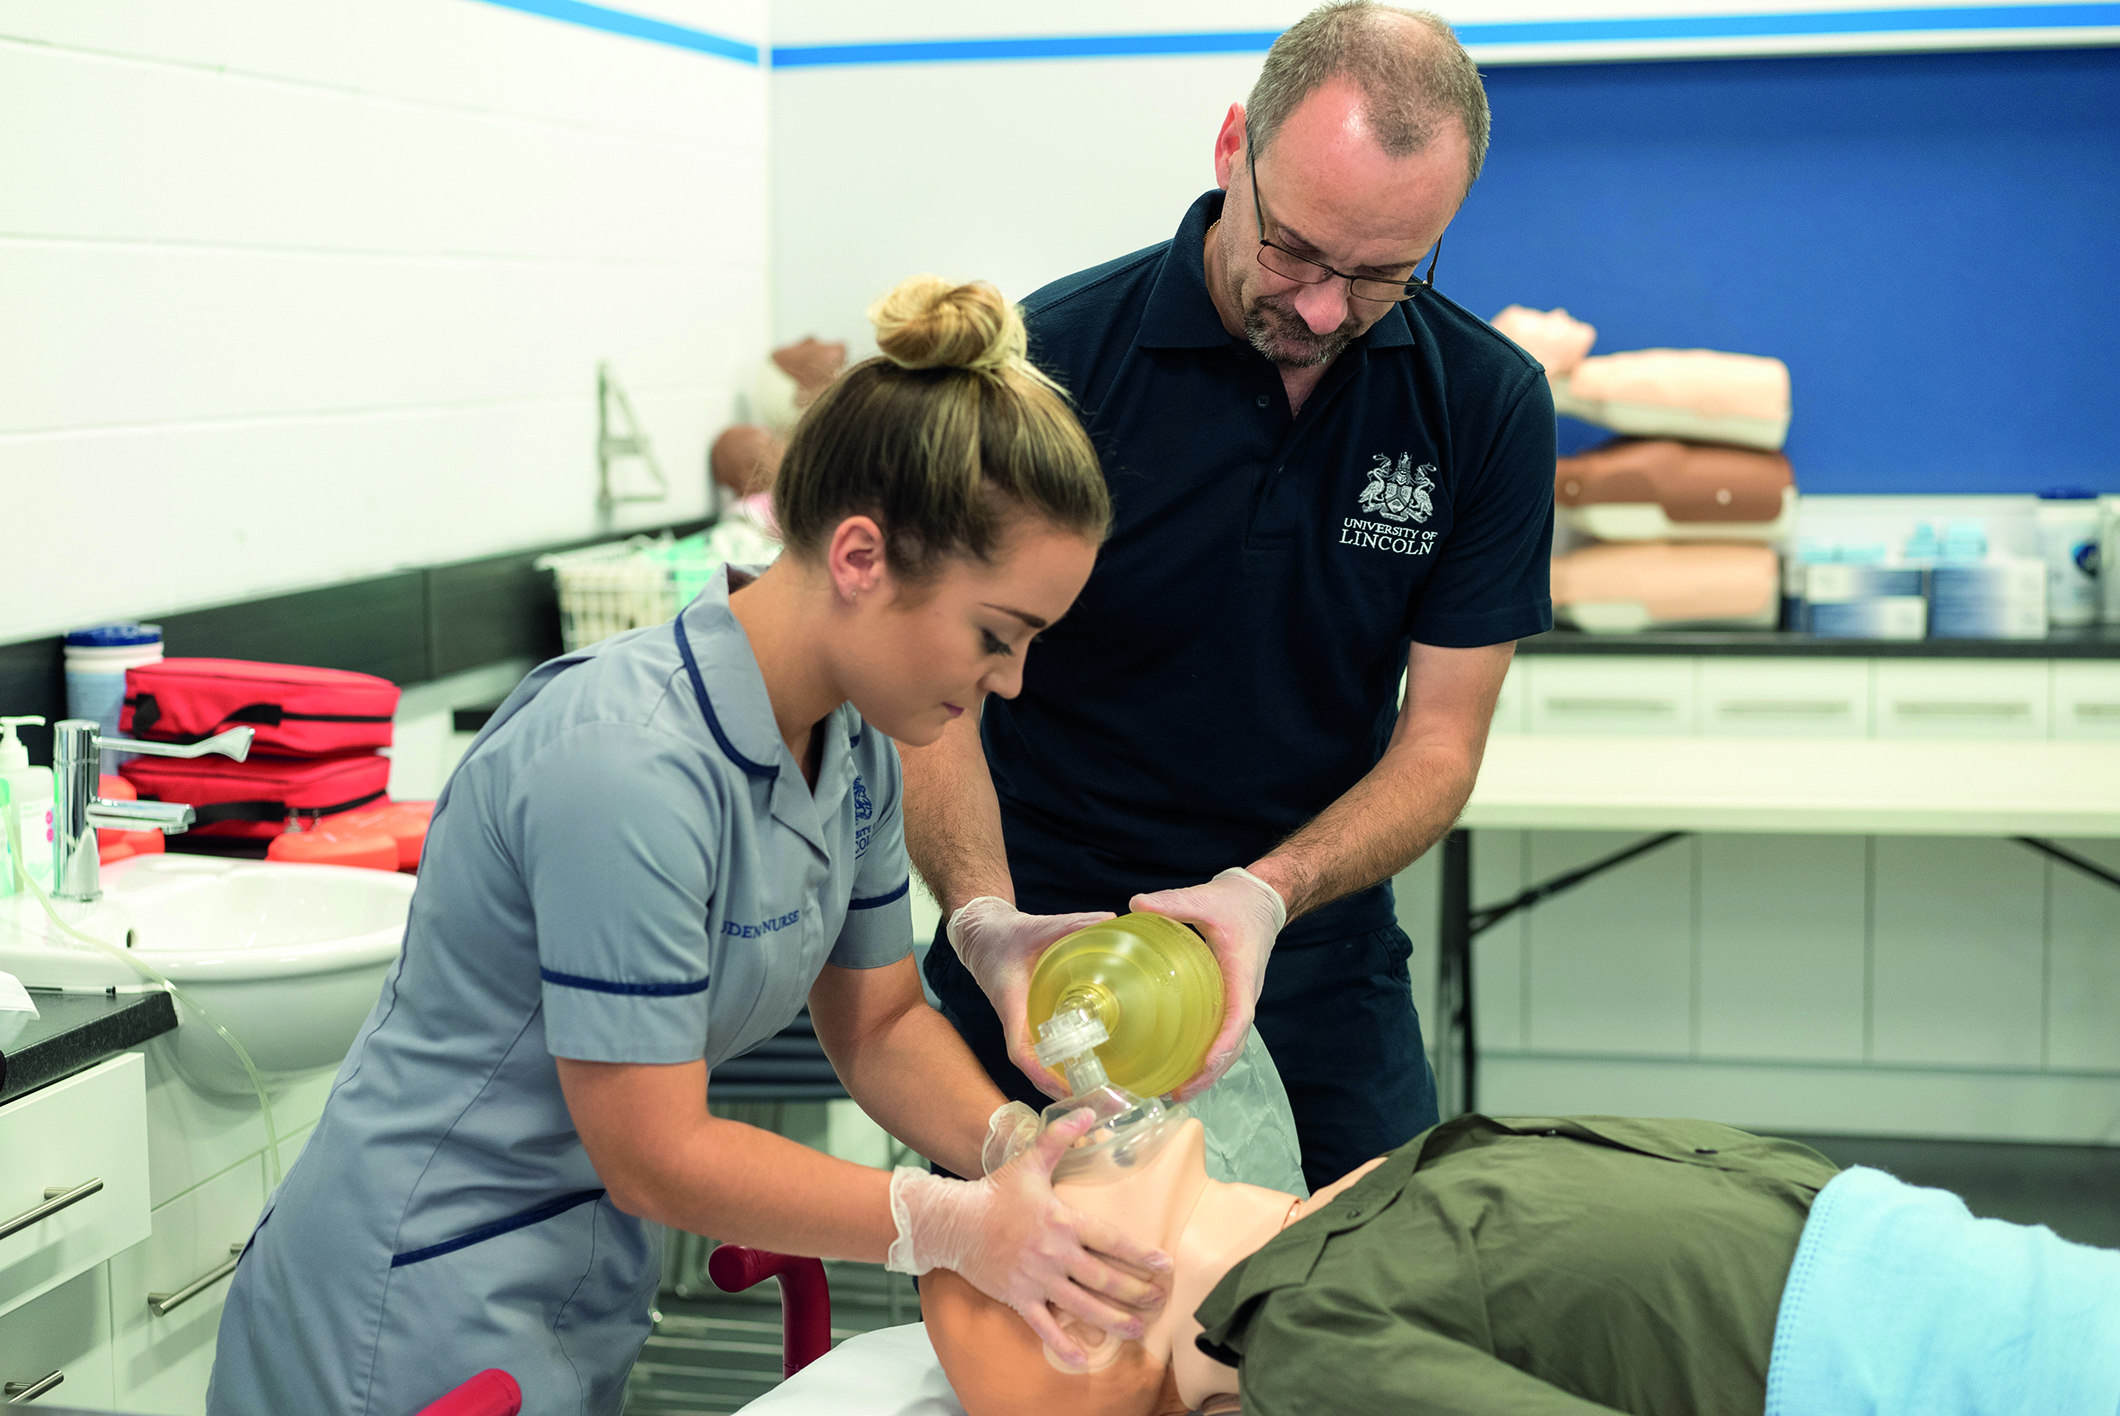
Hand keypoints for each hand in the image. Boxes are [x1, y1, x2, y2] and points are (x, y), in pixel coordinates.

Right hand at [887, 1109, 1171, 1366]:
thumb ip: (1061, 1138)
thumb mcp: (1030, 1161)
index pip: (1111, 1239)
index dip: (1141, 1254)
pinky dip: (1063, 1344)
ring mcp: (1036, 1280)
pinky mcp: (1019, 1298)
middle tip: (1159, 1300)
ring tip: (1138, 1328)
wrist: (954, 1222)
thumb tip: (1088, 1110)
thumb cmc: (996, 1192)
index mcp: (1062, 1221)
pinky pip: (1044, 1326)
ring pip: (1083, 1305)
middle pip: (1104, 1278)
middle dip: (1136, 1291)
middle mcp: (1054, 1254)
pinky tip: (1082, 1358)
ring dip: (1113, 1319)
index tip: (1165, 1265)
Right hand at [947, 897, 1115, 1098]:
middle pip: (1031, 1068)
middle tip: (1092, 1102)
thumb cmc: (1003, 935)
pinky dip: (1058, 1064)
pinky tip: (1084, 1068)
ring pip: (1036, 1062)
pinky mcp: (1027, 1019)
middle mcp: (1014, 1020)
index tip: (1063, 1089)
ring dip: (1058, 1081)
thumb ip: (1073, 924)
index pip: (1020, 1051)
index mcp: (1012, 1004)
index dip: (1040, 1074)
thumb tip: (1112, 919)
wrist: (980, 935)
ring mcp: (1020, 1023)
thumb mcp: (1037, 927)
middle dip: (1056, 1089)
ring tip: (1093, 1095)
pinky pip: (1040, 1049)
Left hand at [1130, 867, 1287, 1100]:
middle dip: (1211, 1073)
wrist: (1262, 901)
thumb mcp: (1206, 898)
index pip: (1240, 1017)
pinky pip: (1220, 1032)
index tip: (1205, 1065)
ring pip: (1229, 1045)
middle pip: (1234, 1045)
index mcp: (1242, 974)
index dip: (1224, 1044)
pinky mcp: (1229, 999)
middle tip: (1179, 1094)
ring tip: (1175, 1092)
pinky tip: (1177, 1064)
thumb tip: (1136, 903)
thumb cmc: (1238, 903)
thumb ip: (1173, 902)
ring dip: (1207, 1071)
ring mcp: (1239, 999)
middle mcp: (1245, 994)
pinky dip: (1203, 1054)